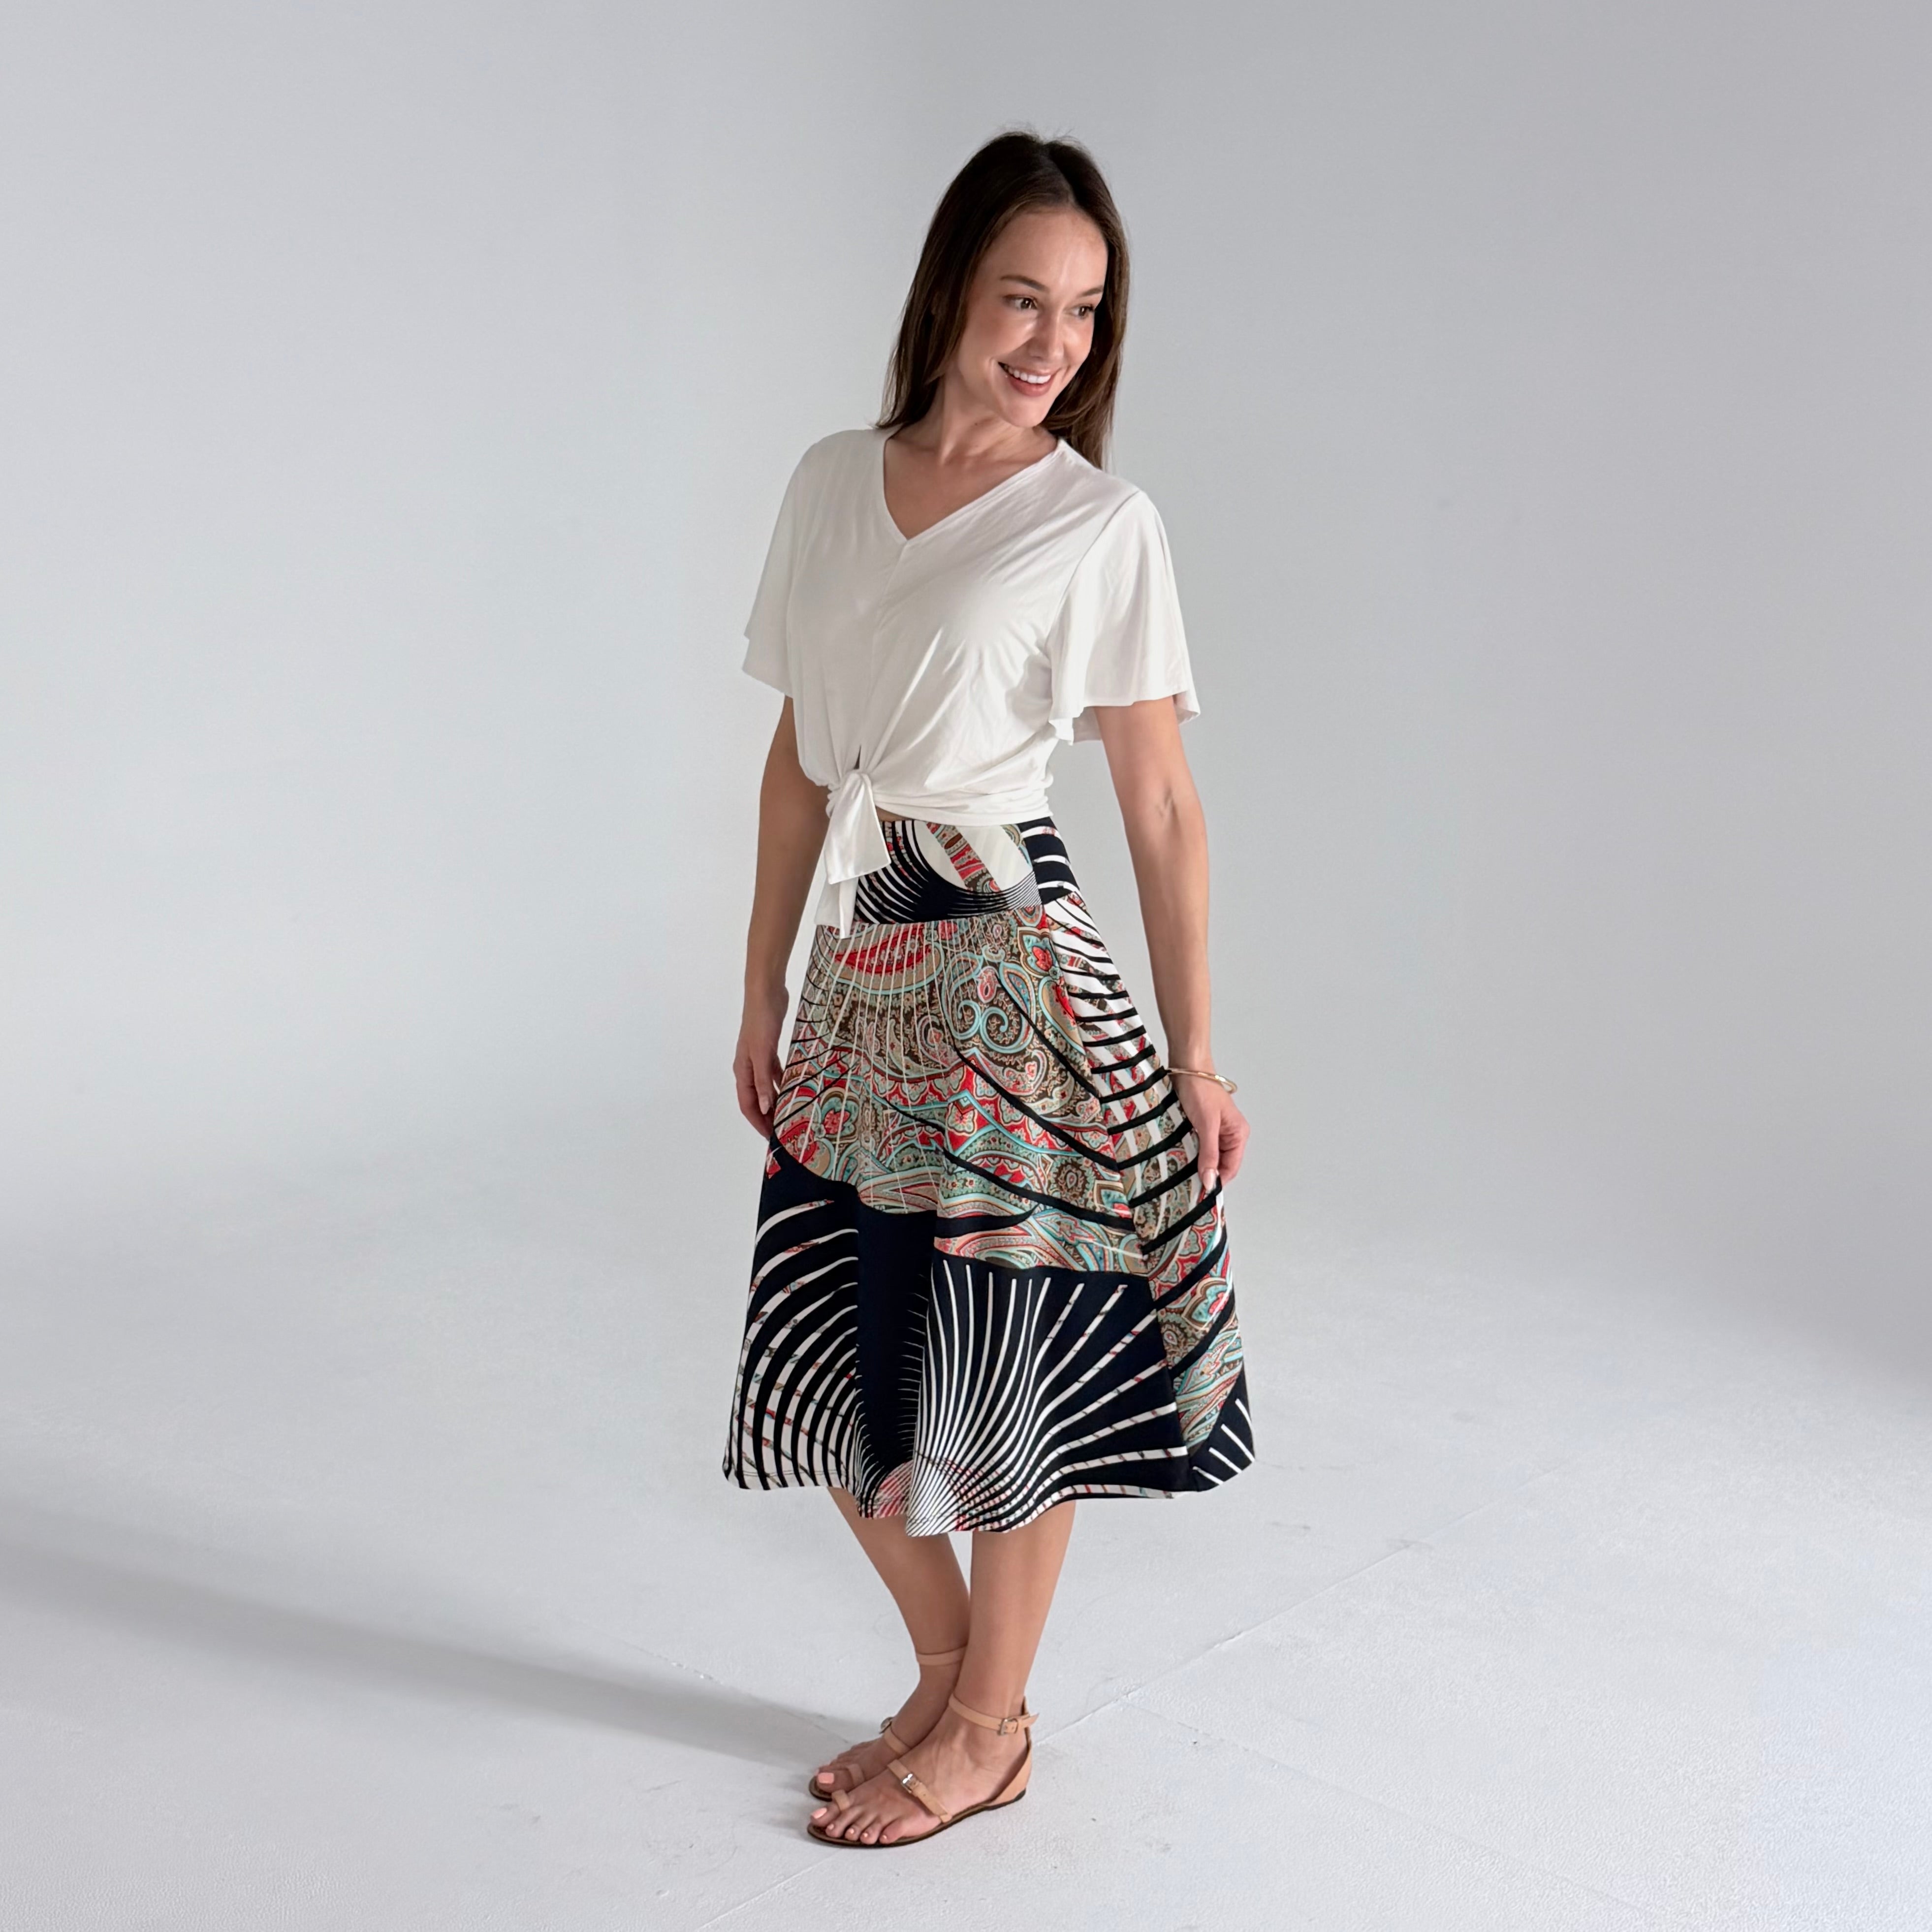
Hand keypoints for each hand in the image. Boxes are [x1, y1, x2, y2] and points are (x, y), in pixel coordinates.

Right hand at [734, 983, 789, 1135]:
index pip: (747, 1105)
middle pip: (756, 1099)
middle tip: (783, 1131)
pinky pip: (775, 1072)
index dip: (758, 1122)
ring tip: (790, 1115)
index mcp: (742, 1070)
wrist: (765, 992)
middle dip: (767, 1116)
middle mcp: (748, 1067)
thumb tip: (763, 1107)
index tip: (771, 1138)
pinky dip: (782, 1083)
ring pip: (765, 1087)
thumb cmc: (761, 1020)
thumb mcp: (762, 1052)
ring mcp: (758, 1057)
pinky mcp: (769, 1048)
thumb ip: (762, 1081)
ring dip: (775, 1101)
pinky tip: (794, 1089)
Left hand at [1168, 1072, 1248, 1194]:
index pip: (1231, 1168)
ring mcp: (1214, 1131)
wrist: (1187, 1067)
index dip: (1217, 1181)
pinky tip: (1178, 1158)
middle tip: (1186, 1185)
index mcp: (1238, 1134)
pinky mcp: (1200, 1126)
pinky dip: (1189, 1153)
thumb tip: (1211, 1181)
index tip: (1199, 1193)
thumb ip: (1209, 1154)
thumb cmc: (1200, 1090)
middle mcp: (1229, 1135)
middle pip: (1219, 1164)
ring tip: (1180, 1173)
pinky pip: (1197, 1147)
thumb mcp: (1206, 1125)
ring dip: (1195, 1164)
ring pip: (1207, 1157)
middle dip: (1205, 1173)